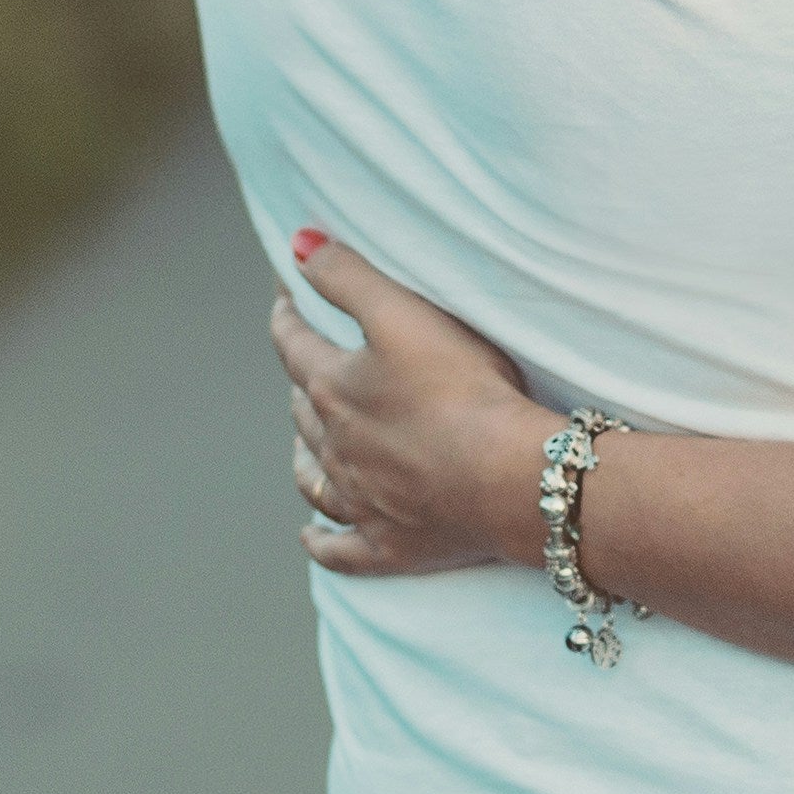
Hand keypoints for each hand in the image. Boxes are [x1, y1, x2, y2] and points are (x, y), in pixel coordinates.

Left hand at [269, 230, 565, 580]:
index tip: (284, 302)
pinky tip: (311, 535)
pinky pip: (340, 548)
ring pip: (314, 477)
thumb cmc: (463, 389)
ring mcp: (361, 500)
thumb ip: (348, 276)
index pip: (294, 345)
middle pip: (304, 411)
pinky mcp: (390, 544)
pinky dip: (321, 540)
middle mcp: (337, 447)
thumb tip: (297, 245)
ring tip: (304, 442)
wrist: (508, 477)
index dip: (287, 318)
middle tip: (310, 366)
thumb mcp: (403, 314)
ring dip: (305, 456)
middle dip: (302, 384)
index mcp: (335, 388)